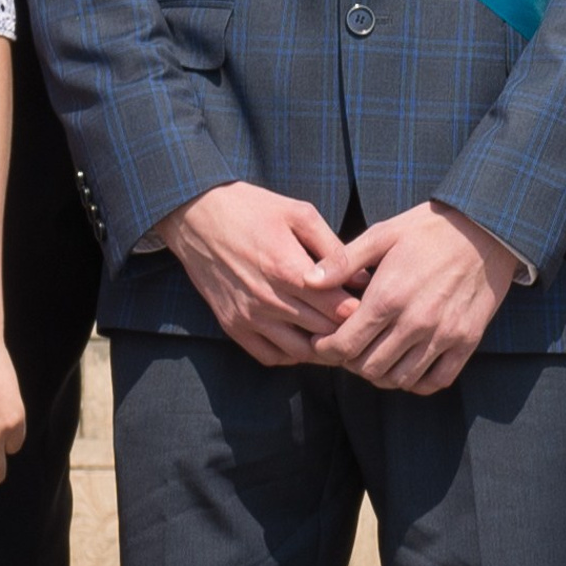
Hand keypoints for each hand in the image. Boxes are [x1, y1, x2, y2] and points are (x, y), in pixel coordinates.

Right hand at [155, 182, 352, 365]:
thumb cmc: (250, 208)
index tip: (371, 306)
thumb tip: (363, 278)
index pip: (339, 309)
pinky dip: (291, 355)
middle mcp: (269, 299)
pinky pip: (271, 357)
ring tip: (335, 337)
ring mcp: (249, 316)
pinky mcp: (233, 326)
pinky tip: (302, 341)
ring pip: (300, 352)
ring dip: (321, 349)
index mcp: (288, 269)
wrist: (194, 214)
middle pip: (324, 333)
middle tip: (361, 327)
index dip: (361, 312)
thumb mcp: (298, 213)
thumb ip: (334, 248)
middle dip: (347, 332)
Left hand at [318, 202, 517, 394]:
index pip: (346, 344)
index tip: (323, 344)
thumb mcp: (382, 234)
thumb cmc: (428, 229)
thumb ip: (343, 261)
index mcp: (388, 296)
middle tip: (347, 351)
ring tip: (374, 358)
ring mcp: (442, 336)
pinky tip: (406, 368)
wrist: (484, 230)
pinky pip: (435, 381)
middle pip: (369, 367)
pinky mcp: (465, 342)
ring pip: (400, 379)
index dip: (327, 350)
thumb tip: (308, 281)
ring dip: (381, 375)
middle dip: (351, 363)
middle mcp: (415, 322)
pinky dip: (416, 383)